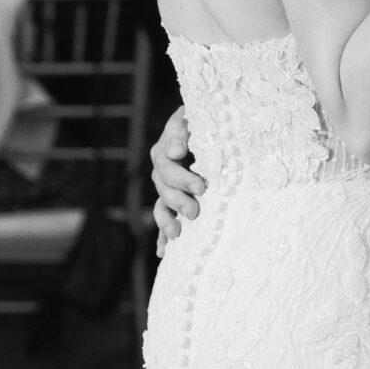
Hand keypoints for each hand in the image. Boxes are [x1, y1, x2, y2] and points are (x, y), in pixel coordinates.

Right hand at [151, 106, 205, 245]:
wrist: (209, 126)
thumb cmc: (207, 119)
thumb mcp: (195, 117)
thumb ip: (183, 130)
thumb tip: (177, 151)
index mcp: (166, 147)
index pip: (166, 163)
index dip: (180, 175)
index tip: (198, 187)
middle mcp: (162, 168)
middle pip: (163, 186)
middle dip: (178, 198)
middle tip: (196, 207)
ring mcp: (166, 186)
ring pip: (160, 205)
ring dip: (167, 220)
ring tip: (177, 232)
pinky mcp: (172, 202)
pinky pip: (164, 220)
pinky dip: (162, 236)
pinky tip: (163, 251)